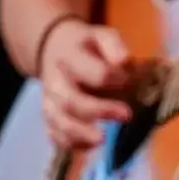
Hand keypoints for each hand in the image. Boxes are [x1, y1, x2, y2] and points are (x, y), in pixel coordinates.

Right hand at [36, 21, 134, 148]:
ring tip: (103, 140)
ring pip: (60, 121)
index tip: (129, 81)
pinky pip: (55, 134)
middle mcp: (55, 79)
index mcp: (70, 56)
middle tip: (126, 115)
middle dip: (99, 111)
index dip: (114, 79)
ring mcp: (49, 100)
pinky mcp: (48, 116)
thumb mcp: (102, 35)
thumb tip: (125, 61)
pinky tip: (91, 144)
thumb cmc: (87, 46)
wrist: (54, 50)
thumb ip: (115, 45)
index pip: (94, 72)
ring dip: (82, 134)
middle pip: (71, 101)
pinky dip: (72, 143)